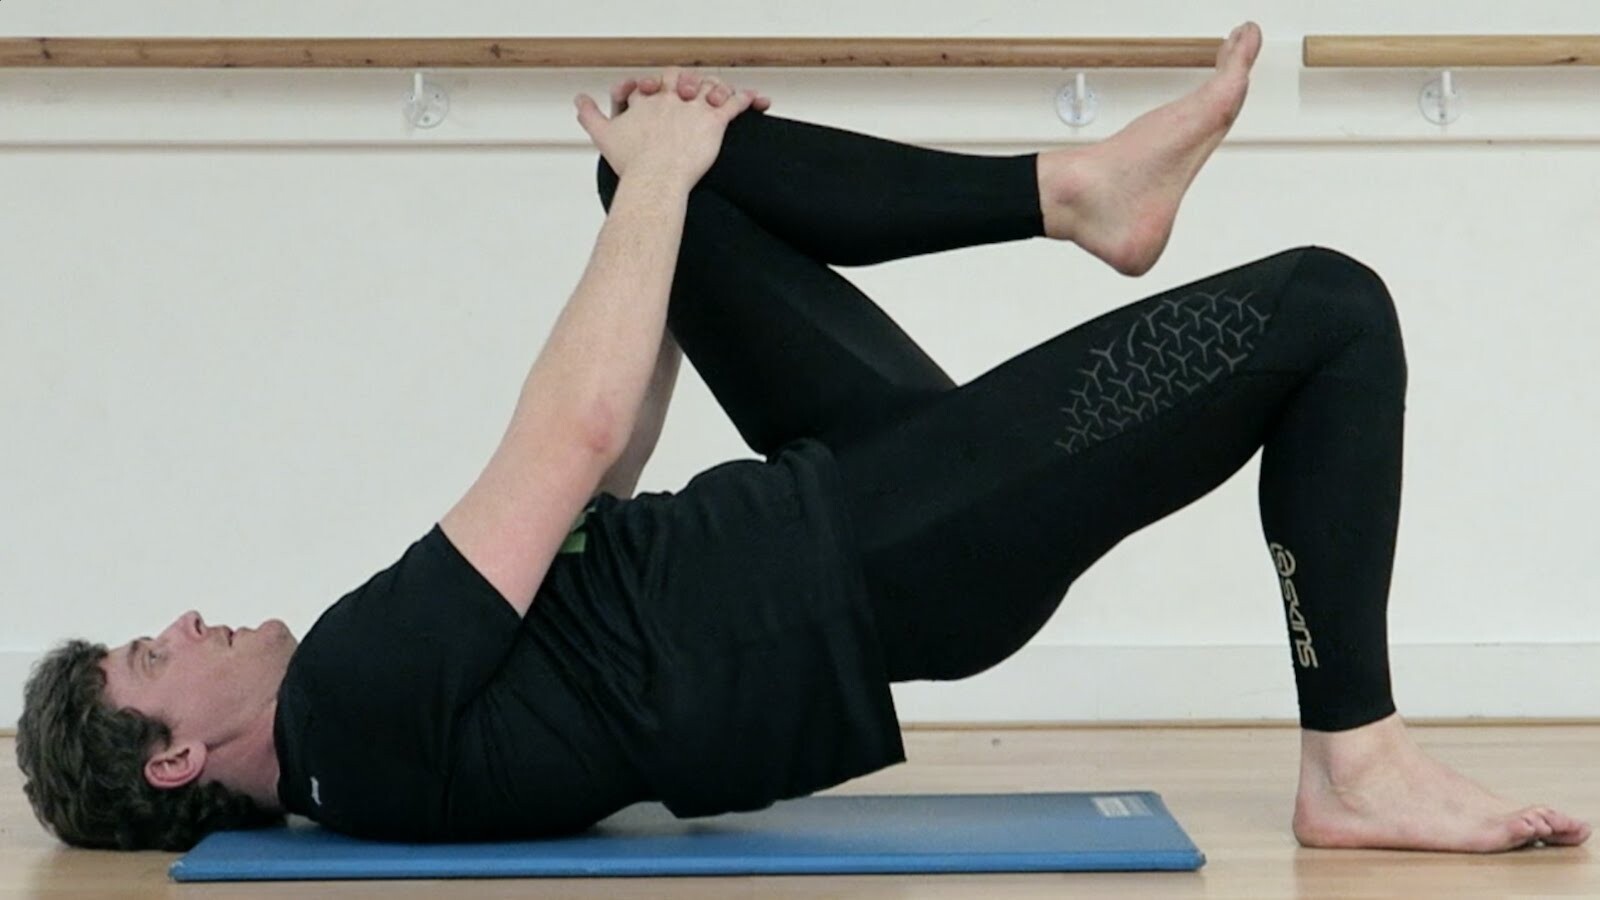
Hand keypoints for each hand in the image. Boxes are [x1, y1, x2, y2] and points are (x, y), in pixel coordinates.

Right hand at [575, 68, 770, 186]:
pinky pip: (734, 104)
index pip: (653, 84)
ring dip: (717, 89)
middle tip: (691, 92)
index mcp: (647, 100)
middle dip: (686, 82)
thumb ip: (590, 115)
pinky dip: (748, 100)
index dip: (657, 88)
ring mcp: (693, 107)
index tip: (658, 94)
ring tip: (722, 96)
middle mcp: (671, 98)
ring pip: (710, 87)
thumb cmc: (632, 163)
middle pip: (682, 78)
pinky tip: (758, 102)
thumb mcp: (603, 135)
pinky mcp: (713, 120)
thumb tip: (578, 100)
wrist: (654, 180)